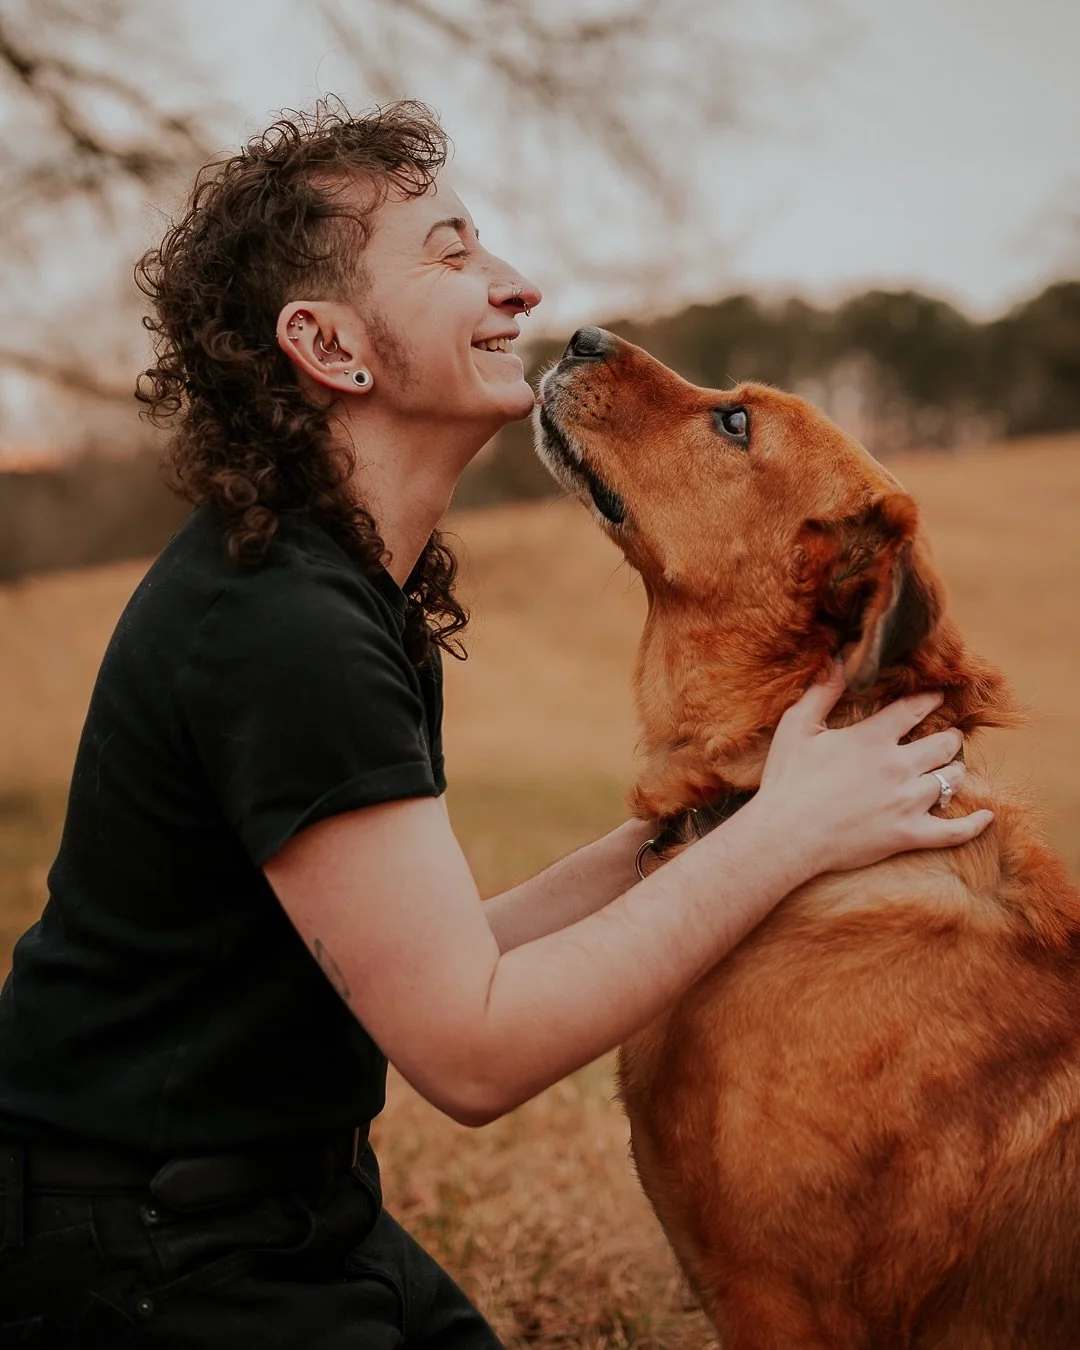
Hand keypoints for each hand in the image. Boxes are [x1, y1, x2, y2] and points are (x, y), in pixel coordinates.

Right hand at [755, 662, 992, 876]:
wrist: (786, 835)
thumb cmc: (787, 780)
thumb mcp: (797, 726)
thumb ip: (822, 692)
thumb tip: (839, 660)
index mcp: (873, 738)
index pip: (914, 709)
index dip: (929, 700)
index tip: (938, 696)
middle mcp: (898, 766)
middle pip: (943, 744)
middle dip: (950, 738)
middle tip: (949, 737)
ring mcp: (907, 802)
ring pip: (951, 780)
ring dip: (955, 771)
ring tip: (952, 769)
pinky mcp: (908, 834)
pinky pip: (953, 831)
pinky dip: (974, 824)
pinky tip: (987, 816)